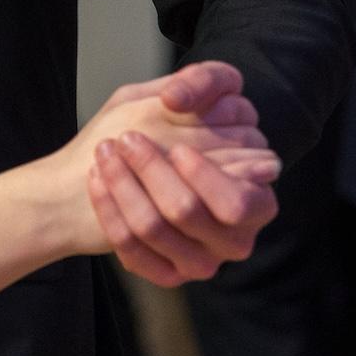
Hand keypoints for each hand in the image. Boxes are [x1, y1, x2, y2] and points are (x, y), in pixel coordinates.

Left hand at [56, 61, 278, 282]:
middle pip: (187, 213)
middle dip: (151, 171)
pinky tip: (98, 178)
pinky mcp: (168, 273)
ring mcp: (202, 262)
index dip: (205, 176)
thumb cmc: (175, 125)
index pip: (237, 203)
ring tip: (106, 152)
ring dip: (122, 184)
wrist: (137, 165)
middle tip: (126, 139)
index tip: (177, 149)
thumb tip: (179, 100)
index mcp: (257, 203)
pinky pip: (131, 251)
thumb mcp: (195, 91)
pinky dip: (108, 209)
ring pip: (152, 229)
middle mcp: (235, 240)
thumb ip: (205, 82)